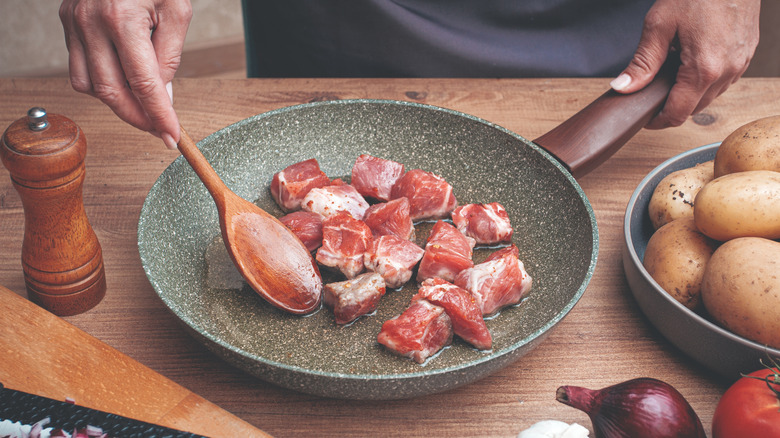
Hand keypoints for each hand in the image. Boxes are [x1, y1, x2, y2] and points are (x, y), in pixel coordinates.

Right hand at [59, 0, 191, 147]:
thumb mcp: (177, 10)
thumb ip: (170, 56)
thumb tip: (163, 97)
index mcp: (121, 18)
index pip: (144, 84)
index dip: (159, 116)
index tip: (171, 136)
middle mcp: (90, 21)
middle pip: (112, 92)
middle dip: (139, 118)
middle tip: (160, 129)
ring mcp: (73, 21)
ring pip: (89, 86)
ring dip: (118, 103)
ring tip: (143, 105)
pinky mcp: (66, 20)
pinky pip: (78, 68)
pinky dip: (100, 83)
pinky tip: (120, 81)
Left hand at [610, 0, 759, 128]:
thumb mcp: (660, 24)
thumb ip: (642, 61)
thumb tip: (623, 87)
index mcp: (704, 69)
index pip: (678, 114)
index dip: (657, 121)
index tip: (645, 118)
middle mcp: (727, 71)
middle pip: (694, 109)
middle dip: (672, 107)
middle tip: (652, 94)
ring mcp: (740, 64)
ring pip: (710, 96)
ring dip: (689, 94)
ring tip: (672, 73)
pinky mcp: (746, 54)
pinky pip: (724, 80)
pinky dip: (706, 80)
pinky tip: (692, 62)